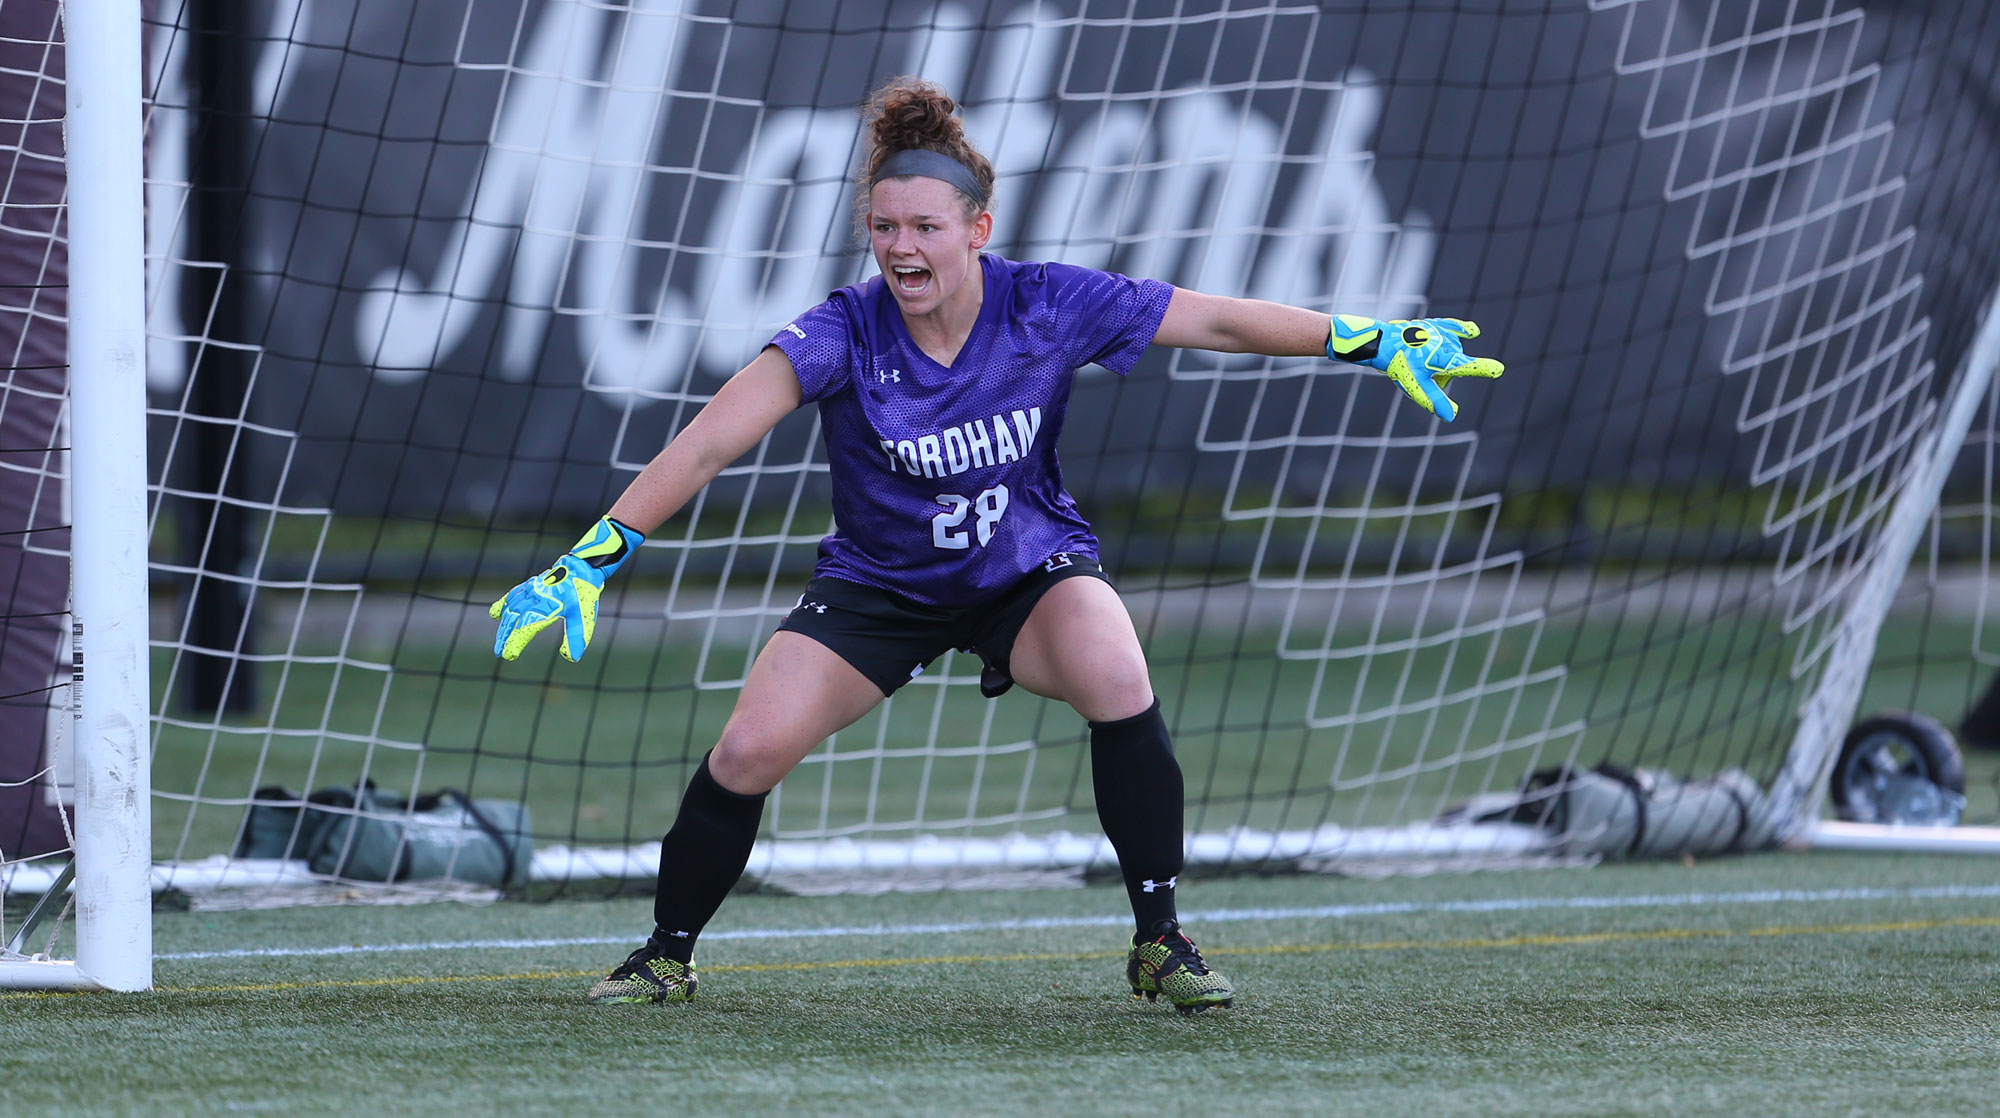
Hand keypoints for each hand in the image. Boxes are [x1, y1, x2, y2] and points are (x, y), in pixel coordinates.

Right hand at [490, 516, 644, 661]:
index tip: (508, 655)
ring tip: (499, 642)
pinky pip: (512, 595)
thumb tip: (571, 658)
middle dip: (505, 637)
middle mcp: (534, 598)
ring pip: (511, 609)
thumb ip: (576, 637)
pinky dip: (503, 604)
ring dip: (503, 626)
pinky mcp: (530, 585)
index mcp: (546, 606)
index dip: (516, 642)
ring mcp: (530, 590)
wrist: (581, 568)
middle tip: (499, 652)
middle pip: (514, 620)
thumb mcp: (584, 617)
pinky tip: (495, 614)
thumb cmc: (583, 594)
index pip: (526, 628)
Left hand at [1327, 315, 1502, 421]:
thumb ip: (1435, 400)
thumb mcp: (1416, 386)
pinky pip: (1454, 328)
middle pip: (1456, 366)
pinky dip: (1462, 330)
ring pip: (1452, 352)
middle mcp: (1447, 343)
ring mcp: (1443, 333)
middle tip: (1421, 372)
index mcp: (1444, 359)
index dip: (1482, 369)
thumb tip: (1451, 416)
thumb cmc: (1399, 365)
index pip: (1467, 366)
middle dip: (1444, 375)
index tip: (1498, 369)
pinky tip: (1473, 332)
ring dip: (1442, 360)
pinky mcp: (1437, 326)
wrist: (1383, 343)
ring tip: (1421, 360)